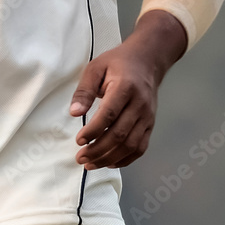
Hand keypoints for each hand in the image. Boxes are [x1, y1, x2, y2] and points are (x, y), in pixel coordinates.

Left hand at [69, 10, 186, 169]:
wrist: (147, 61)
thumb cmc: (117, 64)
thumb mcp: (95, 68)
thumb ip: (84, 91)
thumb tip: (74, 113)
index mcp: (125, 88)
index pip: (109, 115)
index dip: (93, 131)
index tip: (79, 140)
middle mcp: (139, 104)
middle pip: (119, 134)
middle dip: (98, 150)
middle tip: (80, 157)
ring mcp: (147, 117)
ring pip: (130, 145)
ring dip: (109, 158)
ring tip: (90, 164)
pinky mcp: (150, 125)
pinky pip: (141, 148)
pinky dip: (125, 159)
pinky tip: (109, 162)